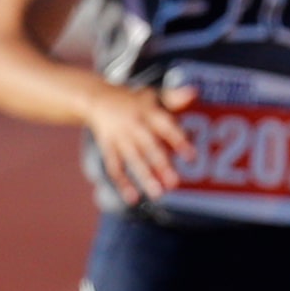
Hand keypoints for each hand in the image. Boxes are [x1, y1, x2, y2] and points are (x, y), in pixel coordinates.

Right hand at [85, 81, 194, 203]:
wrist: (96, 98)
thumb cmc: (134, 100)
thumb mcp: (153, 95)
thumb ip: (174, 98)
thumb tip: (194, 92)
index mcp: (147, 113)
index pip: (165, 127)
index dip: (179, 141)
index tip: (192, 157)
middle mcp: (133, 126)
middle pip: (148, 147)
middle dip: (161, 166)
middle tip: (174, 184)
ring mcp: (119, 138)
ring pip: (132, 160)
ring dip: (144, 177)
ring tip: (157, 194)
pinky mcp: (108, 148)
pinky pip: (114, 166)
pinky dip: (122, 183)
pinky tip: (133, 197)